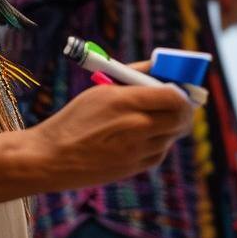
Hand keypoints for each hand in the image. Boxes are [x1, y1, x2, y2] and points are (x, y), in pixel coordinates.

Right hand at [28, 83, 193, 190]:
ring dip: (170, 125)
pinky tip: (143, 136)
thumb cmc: (76, 118)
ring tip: (154, 118)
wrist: (52, 157)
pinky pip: (159, 153)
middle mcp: (135, 127)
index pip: (173, 96)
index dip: (183, 92)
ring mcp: (136, 151)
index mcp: (125, 101)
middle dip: (184, 110)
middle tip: (179, 104)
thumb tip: (160, 68)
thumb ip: (134, 77)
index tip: (181, 89)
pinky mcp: (134, 168)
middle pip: (180, 118)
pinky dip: (158, 142)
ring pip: (172, 136)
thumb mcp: (102, 89)